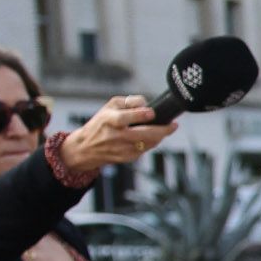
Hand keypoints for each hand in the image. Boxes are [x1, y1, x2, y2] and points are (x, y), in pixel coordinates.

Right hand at [61, 96, 176, 171]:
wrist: (86, 147)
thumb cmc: (101, 123)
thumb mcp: (110, 106)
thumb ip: (129, 102)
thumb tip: (147, 104)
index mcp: (109, 121)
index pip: (125, 118)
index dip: (140, 115)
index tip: (152, 112)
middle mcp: (115, 136)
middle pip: (143, 135)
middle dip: (162, 130)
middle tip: (173, 125)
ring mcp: (121, 149)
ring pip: (148, 144)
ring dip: (160, 136)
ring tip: (165, 129)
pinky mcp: (126, 158)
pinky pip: (145, 150)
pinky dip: (151, 143)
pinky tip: (152, 137)